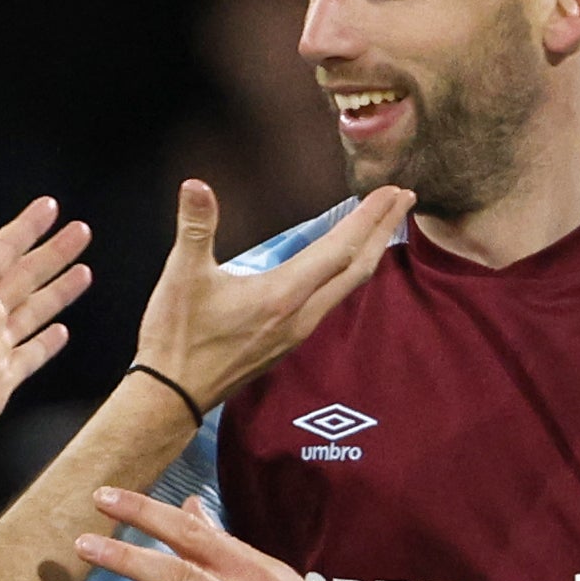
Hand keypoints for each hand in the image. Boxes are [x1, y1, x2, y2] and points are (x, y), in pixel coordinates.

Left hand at [0, 188, 92, 466]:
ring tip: (84, 272)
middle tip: (82, 232)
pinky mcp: (1, 381)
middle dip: (53, 254)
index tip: (51, 206)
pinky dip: (48, 343)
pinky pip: (31, 356)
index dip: (27, 228)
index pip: (4, 250)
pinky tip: (62, 331)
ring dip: (58, 292)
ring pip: (34, 312)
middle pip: (25, 277)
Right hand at [131, 176, 410, 406]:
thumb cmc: (177, 338)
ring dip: (370, 253)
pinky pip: (332, 301)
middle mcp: (302, 315)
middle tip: (405, 199)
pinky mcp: (289, 342)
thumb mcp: (182, 277)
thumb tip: (196, 185)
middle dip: (383, 230)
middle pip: (358, 268)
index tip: (392, 191)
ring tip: (384, 226)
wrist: (174, 396)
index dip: (368, 218)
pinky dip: (349, 274)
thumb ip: (195, 227)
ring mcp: (298, 332)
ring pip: (348, 287)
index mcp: (284, 295)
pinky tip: (344, 267)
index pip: (340, 249)